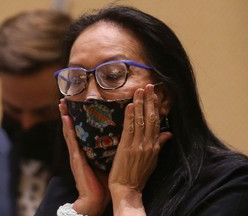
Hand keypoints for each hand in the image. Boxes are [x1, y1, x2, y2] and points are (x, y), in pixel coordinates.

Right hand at [59, 99, 109, 215]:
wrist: (96, 198)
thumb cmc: (104, 180)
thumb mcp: (108, 160)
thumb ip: (112, 148)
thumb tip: (125, 136)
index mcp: (87, 149)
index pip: (82, 130)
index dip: (79, 116)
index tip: (79, 103)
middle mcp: (79, 149)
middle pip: (74, 127)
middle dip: (70, 112)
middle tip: (67, 98)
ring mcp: (76, 153)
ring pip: (70, 131)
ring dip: (65, 116)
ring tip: (63, 103)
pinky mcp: (76, 158)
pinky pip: (72, 141)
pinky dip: (68, 129)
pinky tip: (66, 118)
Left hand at [108, 84, 172, 214]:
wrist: (128, 189)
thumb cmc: (138, 175)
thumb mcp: (153, 160)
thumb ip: (160, 145)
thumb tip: (168, 133)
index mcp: (154, 146)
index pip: (156, 122)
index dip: (156, 107)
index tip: (155, 94)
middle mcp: (148, 144)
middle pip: (151, 118)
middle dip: (150, 101)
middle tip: (149, 86)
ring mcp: (137, 145)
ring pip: (141, 121)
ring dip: (141, 104)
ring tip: (140, 90)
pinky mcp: (126, 148)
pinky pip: (129, 129)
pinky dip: (131, 117)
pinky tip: (131, 105)